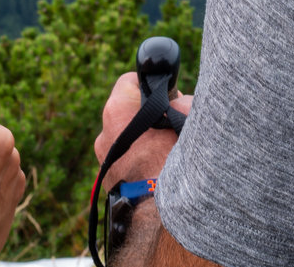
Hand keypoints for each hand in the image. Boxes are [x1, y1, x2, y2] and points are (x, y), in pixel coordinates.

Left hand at [93, 71, 193, 189]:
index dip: (152, 86)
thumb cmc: (174, 160)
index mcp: (117, 109)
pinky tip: (159, 172)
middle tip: (173, 128)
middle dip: (151, 116)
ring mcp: (104, 159)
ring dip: (145, 142)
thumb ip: (183, 102)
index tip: (169, 98)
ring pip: (128, 139)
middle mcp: (104, 132)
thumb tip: (179, 102)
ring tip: (168, 155)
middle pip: (129, 112)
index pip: (130, 80)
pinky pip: (127, 162)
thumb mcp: (188, 118)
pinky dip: (140, 162)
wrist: (160, 213)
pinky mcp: (109, 182)